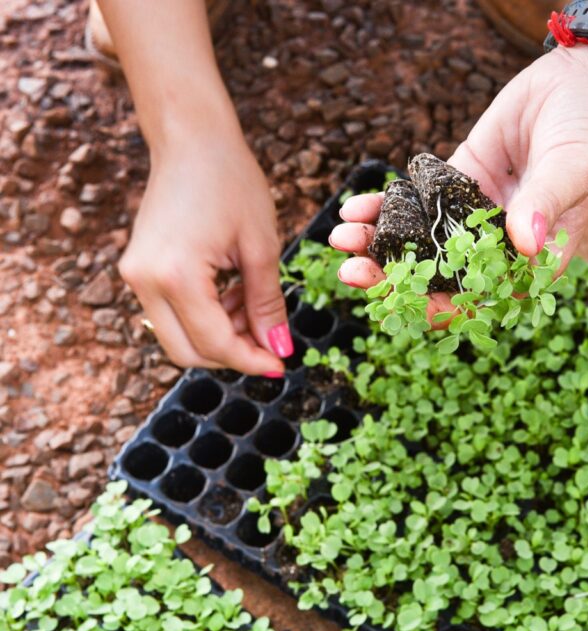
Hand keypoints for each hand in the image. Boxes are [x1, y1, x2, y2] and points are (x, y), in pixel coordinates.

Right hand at [118, 134, 291, 374]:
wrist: (191, 140)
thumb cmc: (231, 181)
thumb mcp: (261, 247)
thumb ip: (267, 304)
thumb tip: (279, 349)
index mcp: (176, 275)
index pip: (214, 342)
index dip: (251, 359)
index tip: (281, 363)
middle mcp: (145, 280)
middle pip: (186, 352)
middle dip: (231, 354)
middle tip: (270, 341)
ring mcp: (135, 275)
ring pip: (176, 336)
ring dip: (218, 335)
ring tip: (252, 304)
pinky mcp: (138, 268)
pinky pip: (170, 313)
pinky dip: (202, 317)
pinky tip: (232, 294)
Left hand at [332, 45, 587, 303]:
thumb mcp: (573, 167)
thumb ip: (544, 203)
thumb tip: (523, 242)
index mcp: (536, 255)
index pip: (487, 295)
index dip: (445, 305)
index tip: (405, 302)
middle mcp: (503, 240)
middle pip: (444, 271)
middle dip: (397, 275)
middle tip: (354, 273)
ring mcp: (478, 209)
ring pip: (424, 236)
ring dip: (383, 241)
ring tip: (341, 237)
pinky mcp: (462, 176)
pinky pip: (420, 198)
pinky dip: (388, 204)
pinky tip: (357, 206)